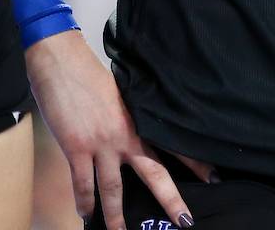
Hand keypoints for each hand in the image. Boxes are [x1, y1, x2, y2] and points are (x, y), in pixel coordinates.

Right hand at [25, 29, 196, 229]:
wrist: (60, 61)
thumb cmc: (86, 72)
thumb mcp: (116, 93)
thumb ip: (126, 115)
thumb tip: (132, 130)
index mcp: (136, 118)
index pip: (171, 143)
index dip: (194, 162)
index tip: (214, 178)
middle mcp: (123, 134)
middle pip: (154, 173)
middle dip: (170, 199)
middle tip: (185, 221)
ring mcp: (100, 143)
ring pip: (115, 189)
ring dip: (117, 216)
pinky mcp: (76, 147)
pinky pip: (83, 183)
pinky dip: (85, 202)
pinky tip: (86, 215)